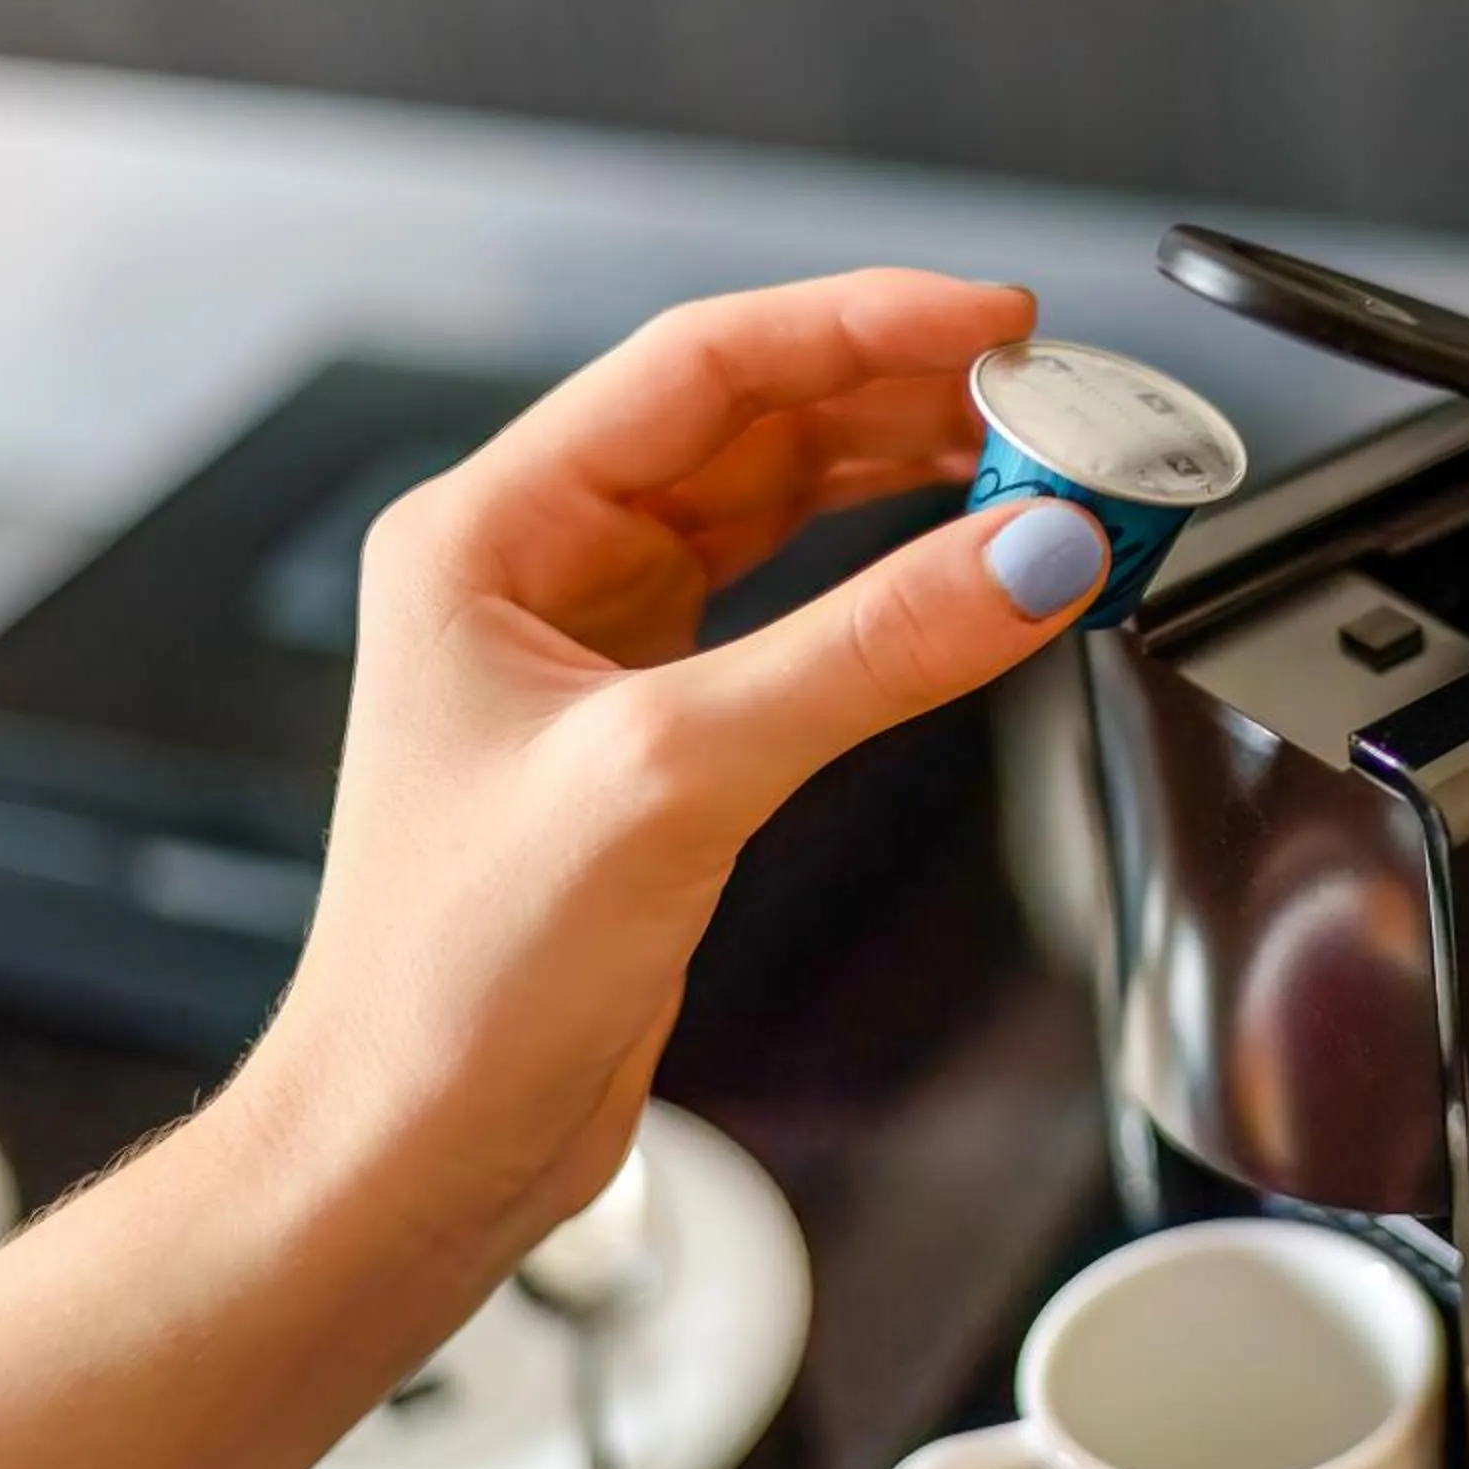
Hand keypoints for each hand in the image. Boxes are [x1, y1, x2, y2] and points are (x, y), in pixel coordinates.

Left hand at [238, 269, 1108, 1262]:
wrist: (420, 1144)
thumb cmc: (456, 976)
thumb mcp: (674, 776)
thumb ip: (865, 653)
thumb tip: (1029, 553)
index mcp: (490, 530)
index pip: (701, 365)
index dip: (860, 324)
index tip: (996, 323)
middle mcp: (540, 568)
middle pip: (754, 422)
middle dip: (906, 398)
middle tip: (1048, 402)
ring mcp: (602, 646)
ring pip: (782, 505)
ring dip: (908, 476)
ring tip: (1033, 463)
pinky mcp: (661, 727)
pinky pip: (795, 602)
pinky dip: (890, 577)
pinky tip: (964, 565)